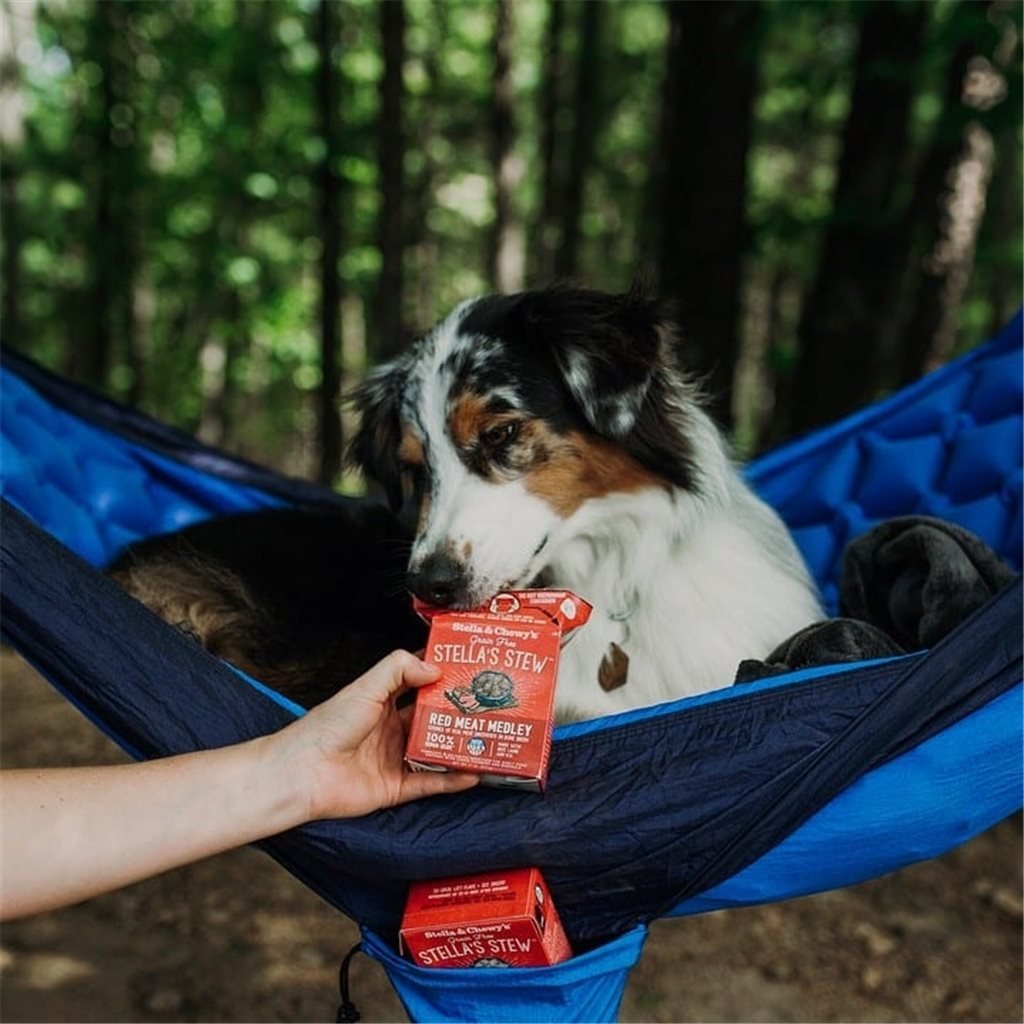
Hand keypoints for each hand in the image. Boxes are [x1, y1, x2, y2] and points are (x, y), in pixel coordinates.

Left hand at [270, 650, 478, 820]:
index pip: (418, 684)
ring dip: (459, 746)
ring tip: (485, 737)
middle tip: (486, 705)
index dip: (441, 676)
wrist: (305, 772)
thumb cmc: (327, 727)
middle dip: (457, 713)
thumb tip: (433, 668)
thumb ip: (399, 669)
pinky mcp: (397, 787)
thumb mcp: (366, 687)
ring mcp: (396, 758)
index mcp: (383, 702)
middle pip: (433, 719)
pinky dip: (452, 779)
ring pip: (436, 751)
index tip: (466, 669)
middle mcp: (392, 729)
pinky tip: (472, 772)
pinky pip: (432, 783)